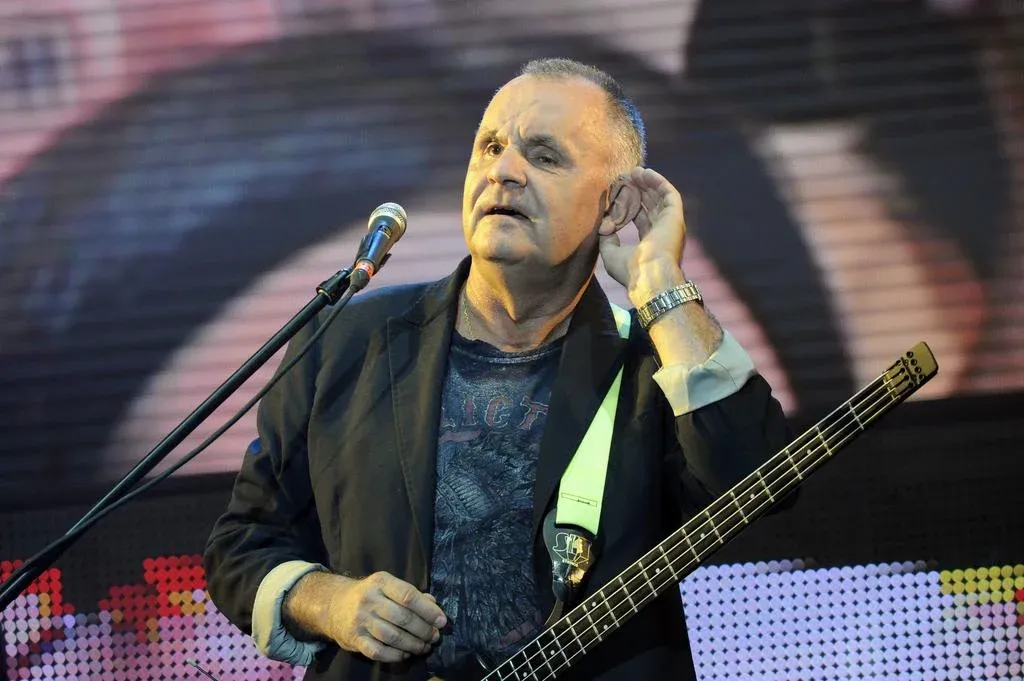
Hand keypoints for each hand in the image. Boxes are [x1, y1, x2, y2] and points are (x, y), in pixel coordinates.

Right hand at [291, 571, 446, 662]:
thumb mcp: (388, 586)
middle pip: (403, 618)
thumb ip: (411, 594)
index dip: (428, 610)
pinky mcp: (354, 639)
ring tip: (424, 647)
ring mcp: (360, 620)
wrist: (334, 605)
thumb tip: (433, 604)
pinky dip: (395, 655)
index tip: (441, 621)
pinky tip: (405, 654)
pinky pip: (378, 652)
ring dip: (413, 644)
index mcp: (381, 582)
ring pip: (392, 636)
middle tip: (434, 637)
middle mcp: (369, 600)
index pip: (408, 595)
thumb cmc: (369, 595)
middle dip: (423, 630)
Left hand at [597, 167, 686, 304]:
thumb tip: (603, 226)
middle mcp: (662, 232)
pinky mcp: (675, 215)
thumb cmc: (630, 270)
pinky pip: (668, 192)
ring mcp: (670, 223)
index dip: (630, 205)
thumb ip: (608, 238)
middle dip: (638, 190)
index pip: (640, 218)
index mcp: (650, 243)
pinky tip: (644, 172)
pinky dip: (658, 181)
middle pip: (650, 205)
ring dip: (647, 183)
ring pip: (659, 196)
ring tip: (633, 171)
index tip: (618, 194)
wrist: (649, 276)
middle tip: (624, 177)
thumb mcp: (611, 254)